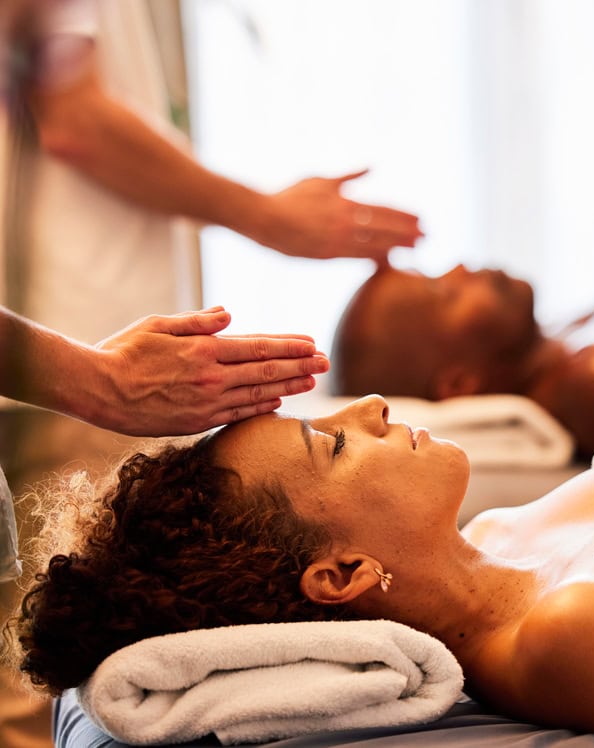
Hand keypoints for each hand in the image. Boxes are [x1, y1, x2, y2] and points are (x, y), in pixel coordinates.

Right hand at [91, 307, 328, 435]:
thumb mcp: (159, 324)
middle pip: (267, 371)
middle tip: (326, 361)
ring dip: (290, 386)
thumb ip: (198, 321)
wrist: (95, 389)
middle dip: (301, 365)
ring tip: (313, 380)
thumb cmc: (123, 351)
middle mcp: (211, 376)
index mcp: (204, 349)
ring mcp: (206, 402)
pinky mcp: (197, 422)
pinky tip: (280, 401)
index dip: (288, 346)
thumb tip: (230, 315)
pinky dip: (262, 407)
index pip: (259, 347)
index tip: (311, 343)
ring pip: (258, 394)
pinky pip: (238, 414)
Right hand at [259, 169, 422, 261]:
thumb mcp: (321, 180)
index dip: (404, 216)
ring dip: (397, 246)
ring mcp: (337, 240)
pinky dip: (375, 258)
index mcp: (344, 202)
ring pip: (375, 244)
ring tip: (416, 248)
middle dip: (407, 232)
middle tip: (427, 235)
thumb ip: (348, 177)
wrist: (264, 218)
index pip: (383, 209)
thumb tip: (371, 166)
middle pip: (385, 228)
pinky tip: (389, 259)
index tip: (421, 219)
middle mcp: (345, 221)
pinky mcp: (328, 255)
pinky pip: (358, 257)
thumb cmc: (290, 196)